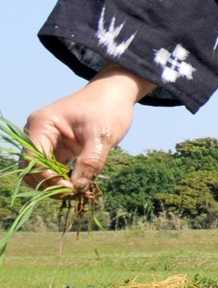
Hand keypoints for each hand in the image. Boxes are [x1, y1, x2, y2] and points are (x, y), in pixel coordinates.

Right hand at [25, 65, 154, 192]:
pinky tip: (81, 183)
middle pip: (32, 168)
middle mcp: (37, 133)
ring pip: (42, 172)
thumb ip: (90, 161)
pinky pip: (54, 169)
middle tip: (74, 193)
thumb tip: (77, 187)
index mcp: (42, 124)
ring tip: (80, 189)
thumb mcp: (102, 135)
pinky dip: (64, 179)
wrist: (116, 93)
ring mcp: (46, 141)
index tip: (71, 189)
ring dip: (57, 184)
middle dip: (50, 184)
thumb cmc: (109, 108)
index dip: (48, 178)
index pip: (33, 160)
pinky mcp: (57, 148)